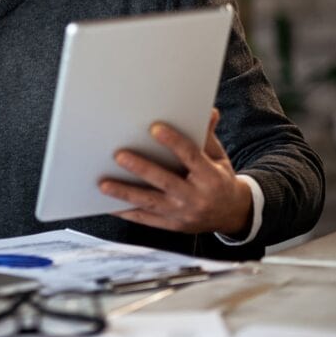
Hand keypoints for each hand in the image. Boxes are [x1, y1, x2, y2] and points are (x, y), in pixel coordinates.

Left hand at [99, 109, 253, 236]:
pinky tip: (107, 204)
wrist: (231, 214)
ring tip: (103, 184)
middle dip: (142, 168)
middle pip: (166, 182)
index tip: (155, 128)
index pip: (191, 157)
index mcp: (210, 177)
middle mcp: (196, 197)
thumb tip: (209, 111)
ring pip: (150, 203)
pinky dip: (125, 212)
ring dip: (125, 193)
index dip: (174, 142)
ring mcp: (182, 214)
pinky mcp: (171, 225)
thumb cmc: (218, 178)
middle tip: (119, 155)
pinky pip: (144, 219)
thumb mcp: (218, 158)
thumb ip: (207, 136)